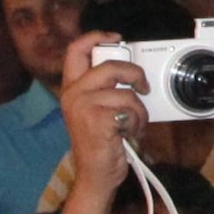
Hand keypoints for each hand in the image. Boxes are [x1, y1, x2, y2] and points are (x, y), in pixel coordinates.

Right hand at [51, 31, 151, 192]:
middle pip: (110, 65)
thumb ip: (103, 89)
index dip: (96, 37)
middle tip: (143, 86)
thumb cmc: (99, 144)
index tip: (117, 38)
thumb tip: (129, 71)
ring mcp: (84, 106)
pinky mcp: (99, 119)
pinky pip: (131, 110)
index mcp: (71, 88)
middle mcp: (73, 94)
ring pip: (127, 93)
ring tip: (133, 125)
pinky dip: (137, 123)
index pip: (76, 50)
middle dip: (135, 74)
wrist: (95, 176)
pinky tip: (129, 134)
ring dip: (139, 111)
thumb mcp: (94, 110)